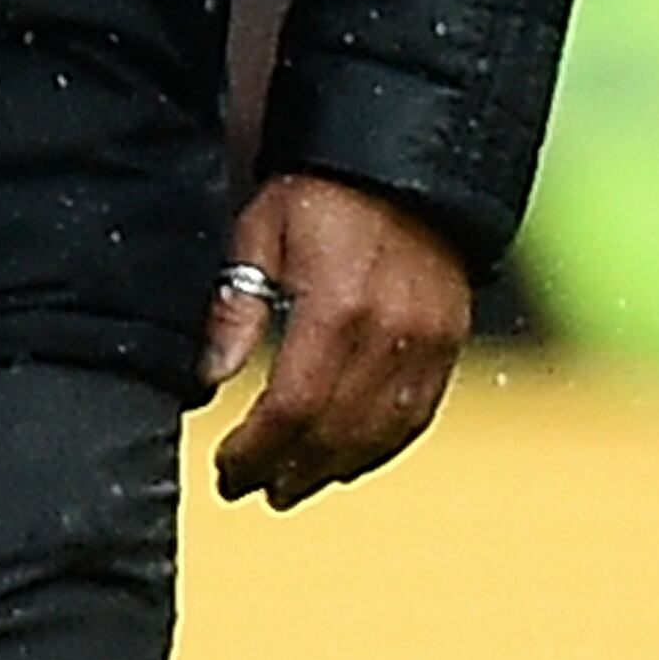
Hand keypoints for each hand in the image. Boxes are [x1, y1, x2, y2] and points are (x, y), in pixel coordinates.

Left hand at [202, 174, 475, 509]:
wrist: (407, 169)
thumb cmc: (324, 194)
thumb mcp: (260, 233)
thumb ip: (237, 307)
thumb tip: (208, 376)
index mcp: (336, 307)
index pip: (294, 405)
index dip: (257, 448)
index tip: (227, 467)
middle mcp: (389, 334)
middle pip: (336, 431)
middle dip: (289, 469)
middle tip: (253, 490)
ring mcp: (428, 345)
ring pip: (380, 434)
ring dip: (334, 470)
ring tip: (296, 486)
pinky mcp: (450, 347)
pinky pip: (417, 417)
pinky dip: (381, 448)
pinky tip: (350, 462)